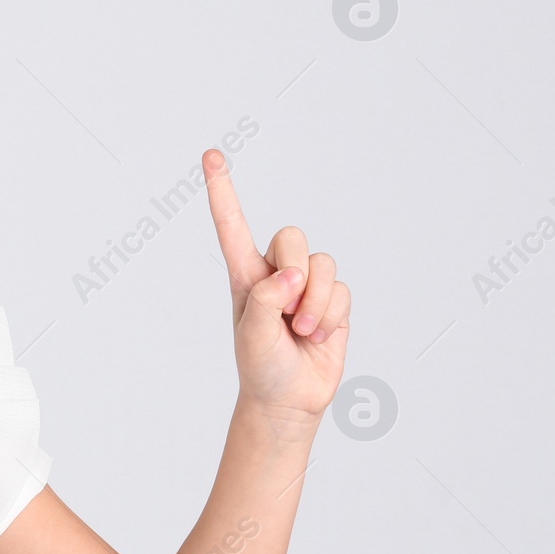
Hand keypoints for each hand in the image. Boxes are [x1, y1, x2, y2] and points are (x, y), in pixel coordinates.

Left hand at [204, 148, 350, 423]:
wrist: (289, 399)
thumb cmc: (261, 366)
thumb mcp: (252, 335)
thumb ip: (267, 300)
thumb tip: (292, 274)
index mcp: (245, 275)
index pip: (232, 225)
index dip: (223, 189)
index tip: (211, 154)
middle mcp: (275, 272)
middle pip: (292, 237)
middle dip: (295, 273)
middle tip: (287, 313)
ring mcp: (306, 285)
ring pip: (323, 264)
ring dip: (316, 303)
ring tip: (300, 331)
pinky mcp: (334, 301)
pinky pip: (343, 291)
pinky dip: (331, 317)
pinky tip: (317, 336)